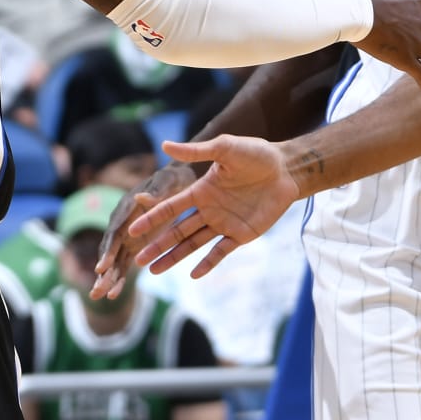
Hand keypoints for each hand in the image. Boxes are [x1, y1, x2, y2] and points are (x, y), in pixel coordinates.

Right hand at [92, 161, 198, 297]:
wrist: (177, 183)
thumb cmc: (171, 181)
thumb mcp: (167, 182)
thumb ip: (156, 192)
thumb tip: (140, 198)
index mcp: (126, 209)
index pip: (114, 231)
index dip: (108, 249)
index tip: (101, 267)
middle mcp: (122, 224)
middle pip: (109, 249)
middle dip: (103, 270)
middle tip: (96, 290)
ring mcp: (127, 236)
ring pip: (114, 260)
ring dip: (107, 279)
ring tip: (100, 297)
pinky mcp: (135, 245)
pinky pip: (124, 263)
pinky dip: (119, 278)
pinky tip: (113, 295)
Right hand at [126, 136, 297, 277]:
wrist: (287, 169)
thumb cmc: (256, 154)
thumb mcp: (225, 148)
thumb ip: (196, 151)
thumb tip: (163, 145)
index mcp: (201, 191)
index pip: (171, 208)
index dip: (152, 219)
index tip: (133, 230)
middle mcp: (209, 209)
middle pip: (177, 231)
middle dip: (158, 246)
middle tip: (138, 262)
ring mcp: (224, 223)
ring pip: (193, 244)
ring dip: (174, 257)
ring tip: (154, 271)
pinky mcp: (242, 234)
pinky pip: (221, 251)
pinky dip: (208, 263)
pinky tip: (193, 274)